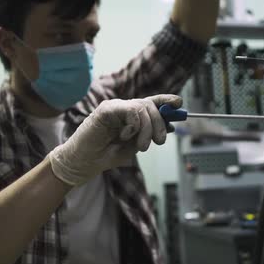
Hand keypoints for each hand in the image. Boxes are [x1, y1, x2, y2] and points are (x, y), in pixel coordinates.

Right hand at [48, 94, 181, 185]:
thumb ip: (150, 135)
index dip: (166, 100)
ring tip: (140, 146)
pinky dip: (133, 125)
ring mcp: (115, 107)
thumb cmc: (106, 155)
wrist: (84, 163)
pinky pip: (130, 110)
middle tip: (159, 141)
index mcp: (131, 116)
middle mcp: (124, 108)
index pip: (152, 102)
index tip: (179, 103)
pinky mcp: (106, 109)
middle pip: (150, 105)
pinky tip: (125, 136)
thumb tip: (171, 126)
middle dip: (160, 123)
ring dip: (147, 129)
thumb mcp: (134, 146)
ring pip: (142, 107)